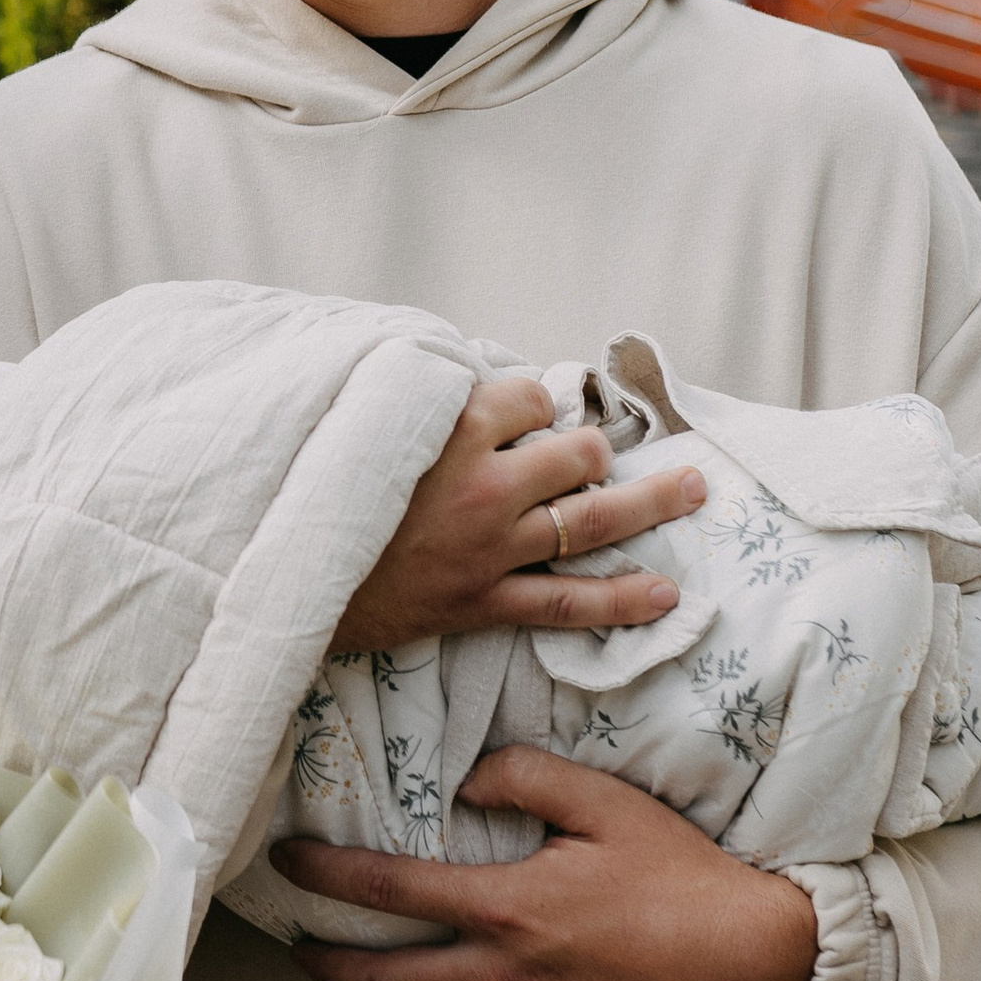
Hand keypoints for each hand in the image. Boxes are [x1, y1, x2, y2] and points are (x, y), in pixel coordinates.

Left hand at [271, 745, 820, 980]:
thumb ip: (525, 776)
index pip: (390, 890)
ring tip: (337, 974)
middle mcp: (501, 971)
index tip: (287, 861)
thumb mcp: (605, 802)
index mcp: (507, 909)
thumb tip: (465, 781)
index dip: (327, 877)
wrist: (746, 961)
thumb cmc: (679, 876)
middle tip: (290, 941)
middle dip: (325, 963)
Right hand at [332, 377, 707, 652]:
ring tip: (695, 490)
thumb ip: (422, 398)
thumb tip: (477, 377)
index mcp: (450, 431)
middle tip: (596, 456)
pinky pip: (565, 602)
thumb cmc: (320, 488)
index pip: (530, 396)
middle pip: (576, 452)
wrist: (285, 576)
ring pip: (589, 520)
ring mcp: (489, 547)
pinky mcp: (482, 601)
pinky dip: (620, 601)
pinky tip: (666, 594)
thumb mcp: (363, 422)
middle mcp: (483, 485)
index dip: (535, 403)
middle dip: (593, 450)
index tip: (524, 415)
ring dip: (650, 503)